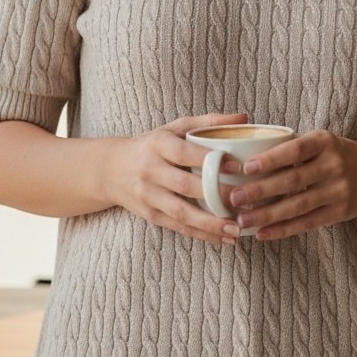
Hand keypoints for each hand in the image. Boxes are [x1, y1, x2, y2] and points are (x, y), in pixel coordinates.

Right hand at [116, 113, 246, 245]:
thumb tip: (243, 117)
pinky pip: (178, 227)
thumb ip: (208, 122)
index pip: (184, 152)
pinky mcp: (150, 215)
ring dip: (210, 224)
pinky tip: (223, 239)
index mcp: (158, 145)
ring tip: (236, 230)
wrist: (111, 170)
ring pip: (181, 212)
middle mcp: (150, 170)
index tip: (237, 166)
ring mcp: (148, 195)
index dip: (209, 160)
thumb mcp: (175, 128)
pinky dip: (202, 235)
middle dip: (215, 195)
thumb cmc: (152, 145)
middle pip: (184, 185)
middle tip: (245, 202)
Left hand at [226, 130, 356, 240]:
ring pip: (298, 206)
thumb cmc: (336, 154)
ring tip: (242, 220)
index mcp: (324, 141)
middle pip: (293, 181)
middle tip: (234, 198)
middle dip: (261, 190)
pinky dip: (283, 230)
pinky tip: (263, 233)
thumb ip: (292, 147)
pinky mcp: (340, 212)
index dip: (271, 159)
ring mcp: (339, 191)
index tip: (246, 167)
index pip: (295, 150)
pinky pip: (307, 223)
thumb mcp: (320, 141)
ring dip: (267, 215)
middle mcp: (334, 165)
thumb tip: (247, 156)